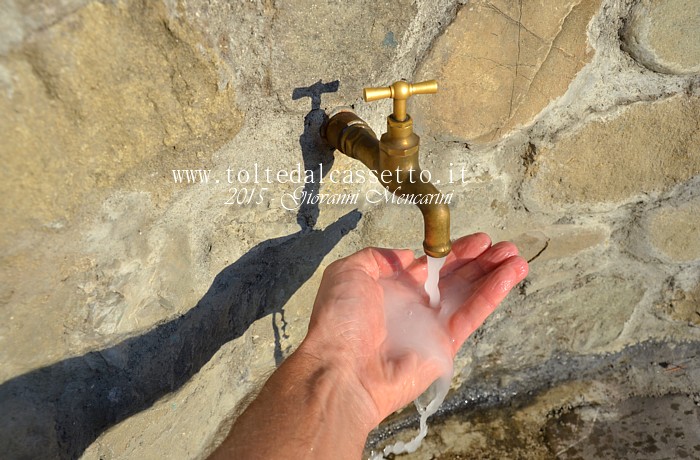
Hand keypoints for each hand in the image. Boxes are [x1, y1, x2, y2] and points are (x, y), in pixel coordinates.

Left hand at [298, 233, 528, 426]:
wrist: (343, 368)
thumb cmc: (340, 319)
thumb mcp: (348, 272)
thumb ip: (378, 257)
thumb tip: (407, 256)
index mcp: (393, 287)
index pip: (431, 265)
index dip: (455, 252)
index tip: (478, 240)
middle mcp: (415, 305)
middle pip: (455, 278)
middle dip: (480, 261)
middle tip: (504, 246)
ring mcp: (431, 326)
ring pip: (469, 295)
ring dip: (494, 275)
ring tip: (516, 257)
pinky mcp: (445, 346)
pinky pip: (472, 315)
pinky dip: (492, 295)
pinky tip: (510, 276)